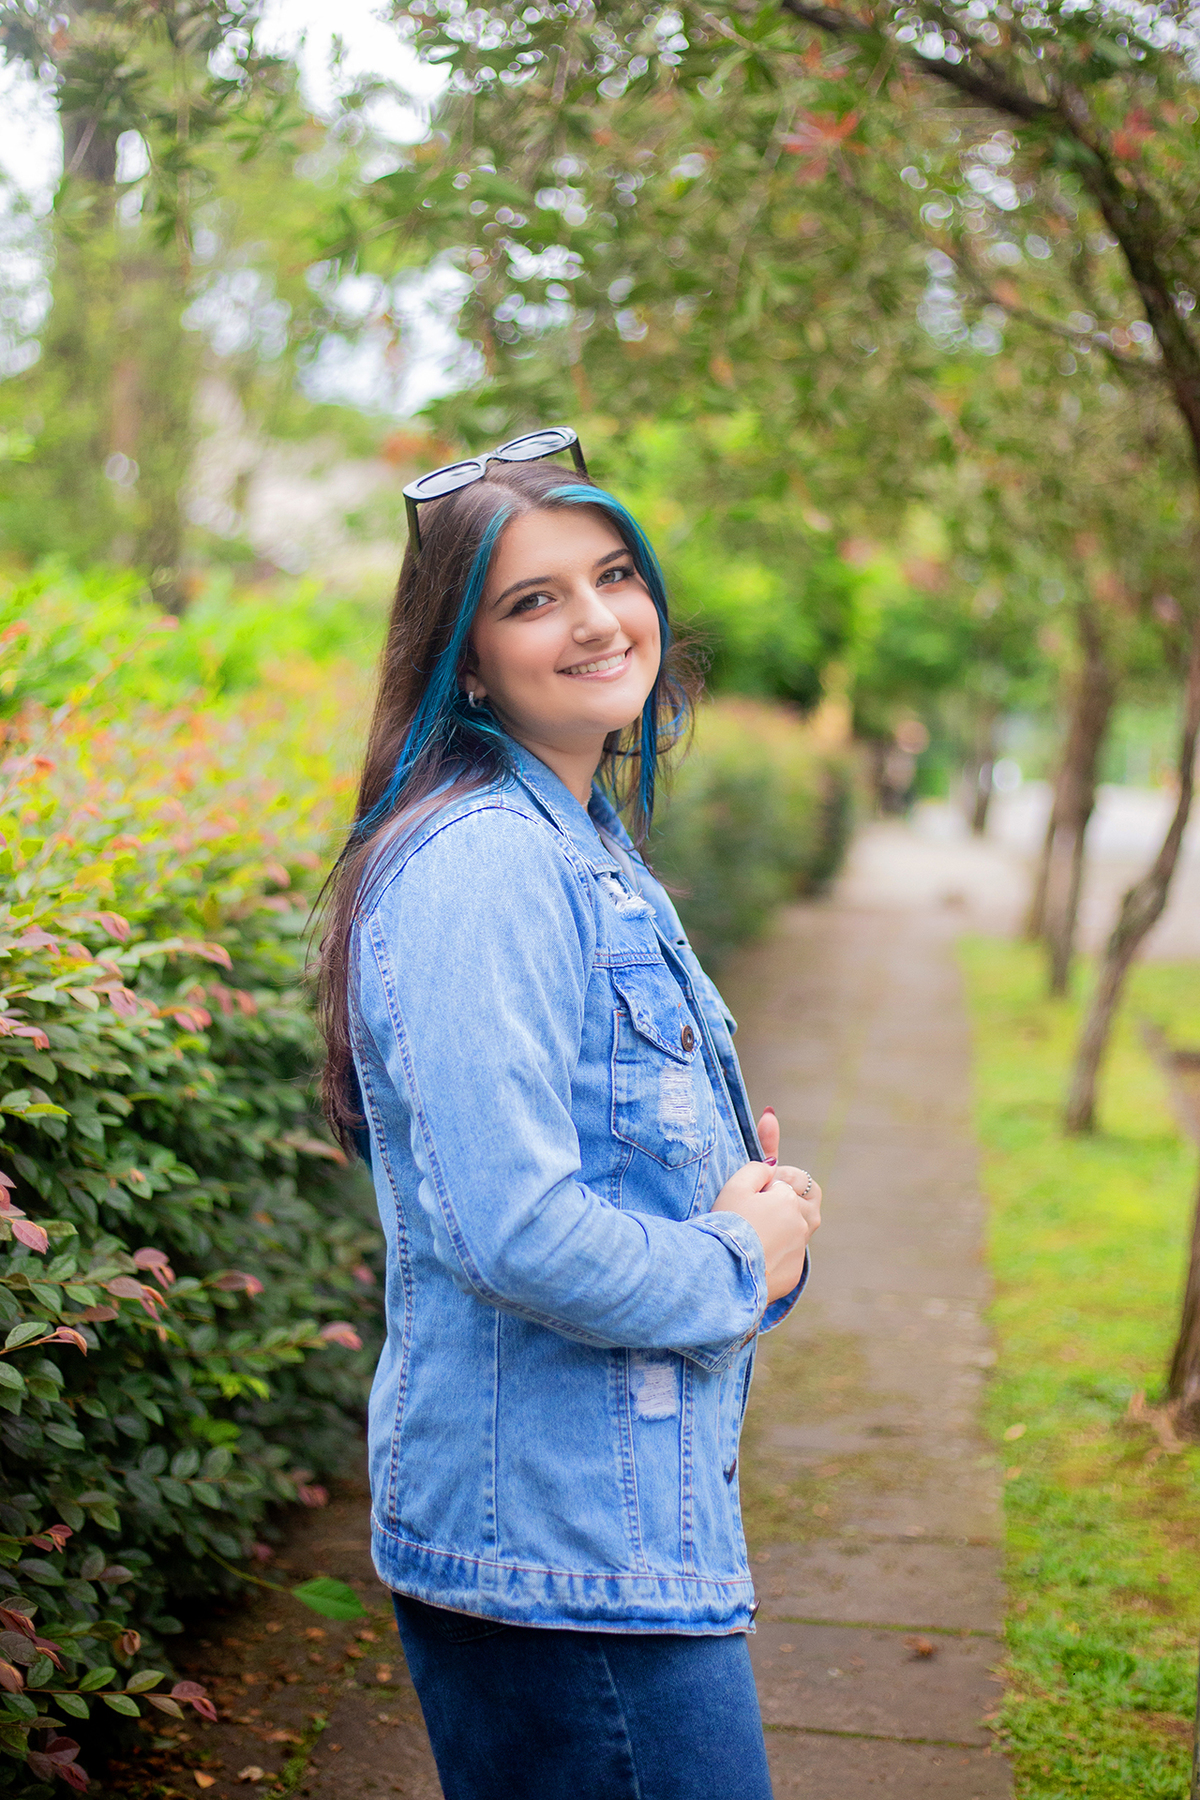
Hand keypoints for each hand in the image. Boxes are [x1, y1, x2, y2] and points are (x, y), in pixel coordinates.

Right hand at [714, 1130, 820, 1304]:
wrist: (722, 1270)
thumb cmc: (727, 1225)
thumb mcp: (735, 1187)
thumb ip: (757, 1168)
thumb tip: (773, 1164)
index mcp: (789, 1199)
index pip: (784, 1183)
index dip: (766, 1187)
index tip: (750, 1198)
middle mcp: (802, 1224)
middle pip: (799, 1206)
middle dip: (783, 1205)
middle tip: (757, 1213)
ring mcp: (800, 1251)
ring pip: (797, 1232)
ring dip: (783, 1230)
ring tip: (756, 1235)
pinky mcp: (794, 1274)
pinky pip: (788, 1258)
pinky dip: (776, 1255)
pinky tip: (755, 1257)